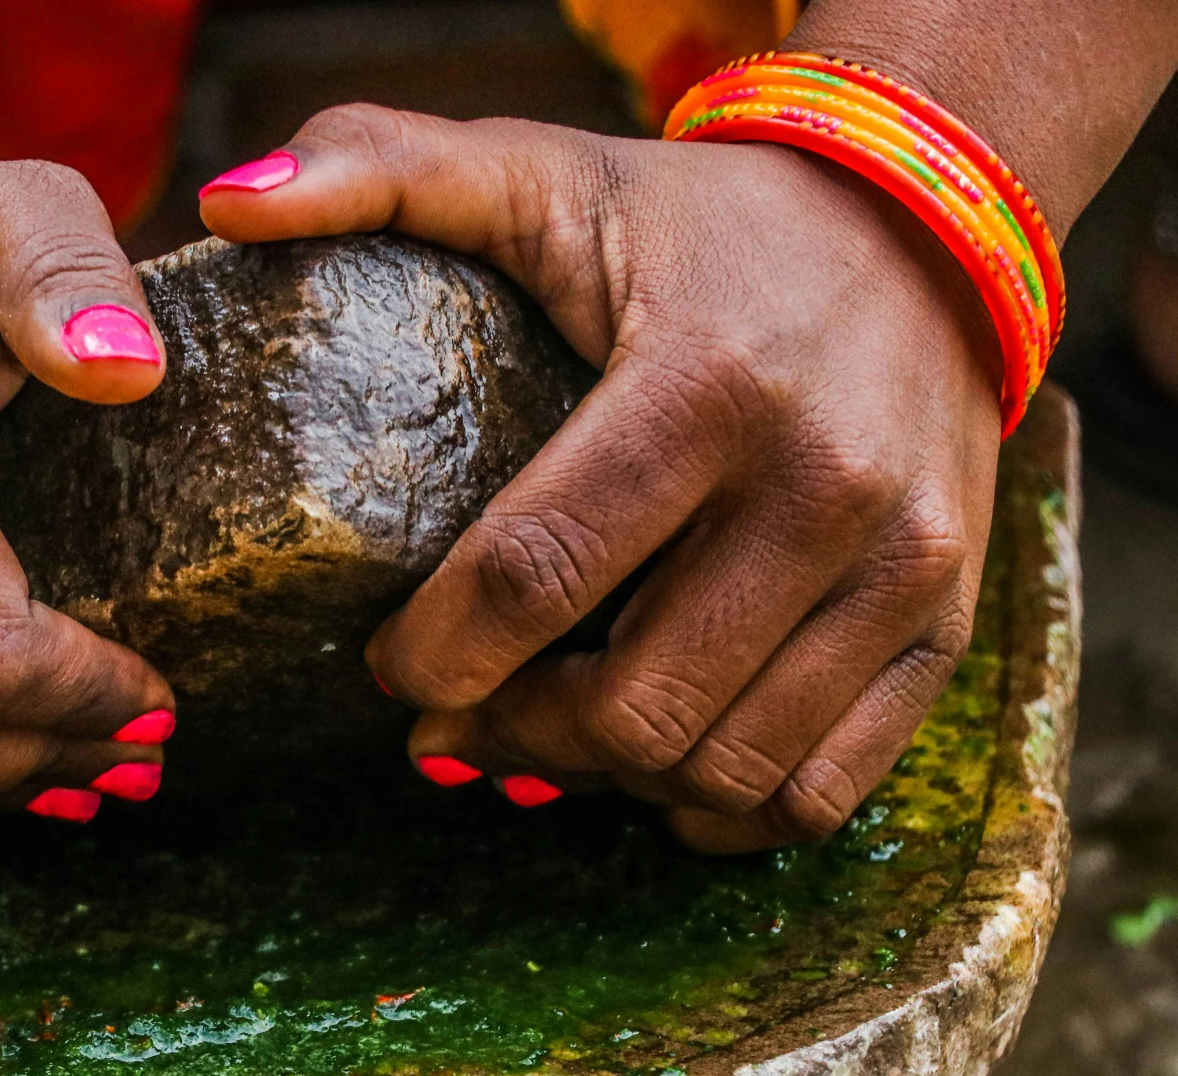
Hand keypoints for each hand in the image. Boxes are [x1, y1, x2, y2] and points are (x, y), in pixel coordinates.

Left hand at [201, 111, 1005, 851]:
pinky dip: (724, 807)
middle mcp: (824, 484)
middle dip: (513, 729)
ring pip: (723, 765)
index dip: (435, 654)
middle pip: (631, 704)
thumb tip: (230, 201)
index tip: (390, 667)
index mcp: (707, 382)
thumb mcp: (545, 169)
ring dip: (612, 776)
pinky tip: (662, 763)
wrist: (922, 225)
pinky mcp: (947, 624)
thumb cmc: (701, 223)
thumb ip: (383, 167)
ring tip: (556, 726)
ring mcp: (903, 567)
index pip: (536, 573)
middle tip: (462, 707)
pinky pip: (822, 791)